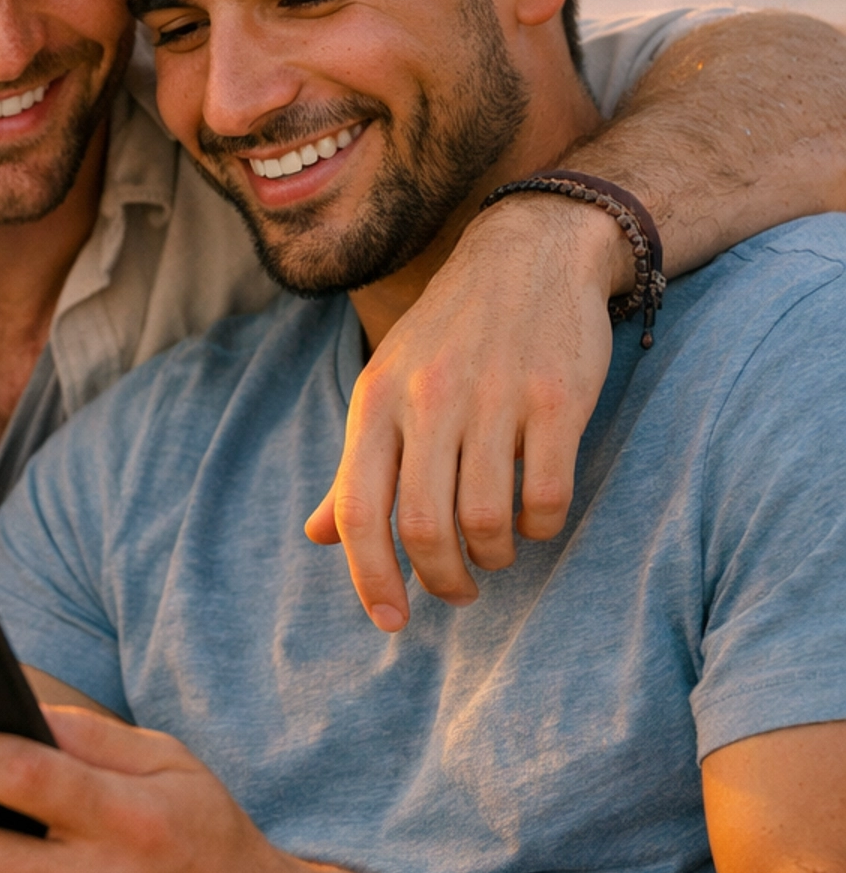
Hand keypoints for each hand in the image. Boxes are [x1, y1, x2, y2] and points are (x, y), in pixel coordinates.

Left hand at [306, 195, 625, 626]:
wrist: (530, 251)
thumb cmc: (451, 335)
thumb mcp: (388, 387)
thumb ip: (357, 467)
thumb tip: (315, 537)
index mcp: (377, 401)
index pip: (357, 509)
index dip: (369, 578)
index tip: (391, 621)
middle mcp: (429, 399)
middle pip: (423, 527)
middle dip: (441, 579)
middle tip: (458, 591)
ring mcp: (495, 397)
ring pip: (486, 519)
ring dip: (494, 557)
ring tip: (498, 551)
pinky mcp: (557, 398)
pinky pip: (546, 494)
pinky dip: (542, 526)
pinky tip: (537, 518)